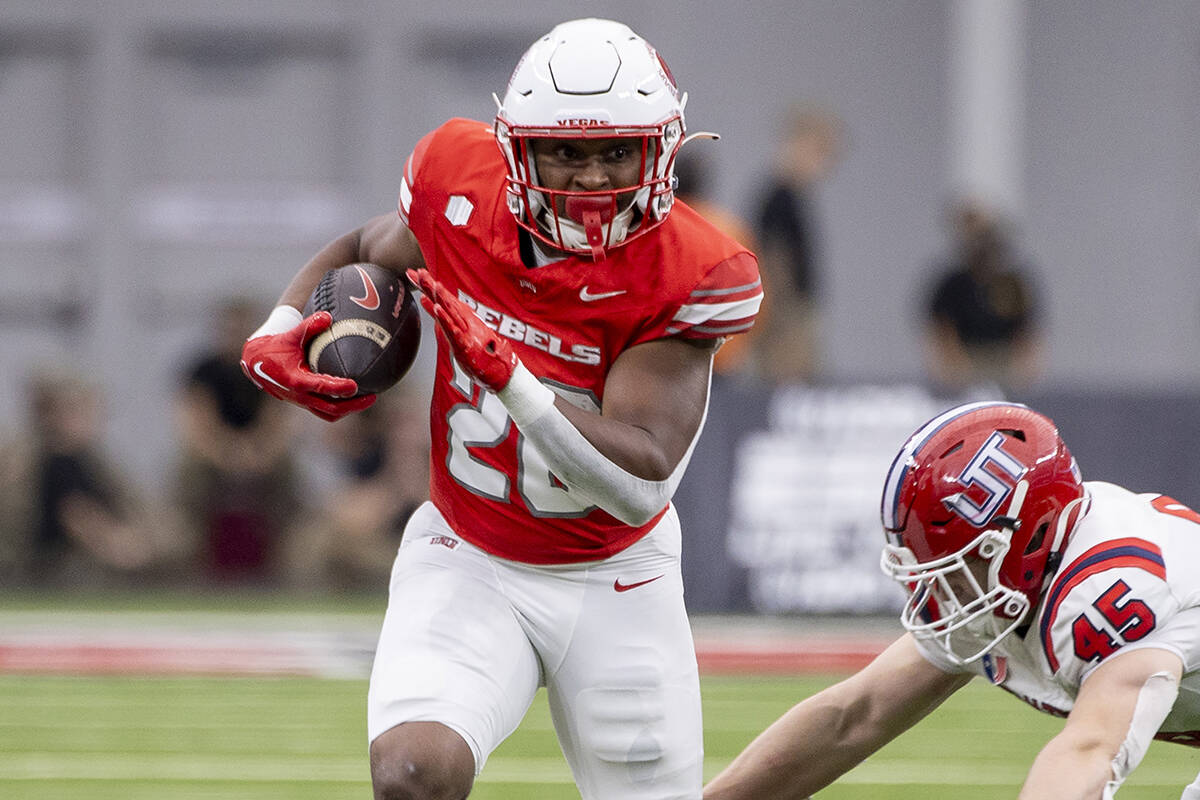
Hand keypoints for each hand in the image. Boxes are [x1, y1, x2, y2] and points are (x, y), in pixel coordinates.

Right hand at [240, 310, 376, 421]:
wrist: (255, 363)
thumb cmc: (275, 346)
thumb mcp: (290, 335)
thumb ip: (309, 326)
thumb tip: (327, 316)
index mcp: (295, 380)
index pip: (321, 387)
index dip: (338, 388)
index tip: (355, 385)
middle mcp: (299, 396)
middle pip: (330, 407)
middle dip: (352, 405)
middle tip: (372, 396)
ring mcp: (302, 402)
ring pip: (328, 413)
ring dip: (348, 410)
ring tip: (368, 400)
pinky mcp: (304, 403)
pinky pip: (324, 411)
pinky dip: (340, 408)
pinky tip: (354, 399)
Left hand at [408, 268, 517, 390]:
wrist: (501, 370)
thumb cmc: (481, 351)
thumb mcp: (455, 329)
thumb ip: (438, 314)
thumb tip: (424, 300)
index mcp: (460, 316)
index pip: (440, 297)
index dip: (427, 285)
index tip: (414, 273)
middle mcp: (463, 320)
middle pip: (444, 300)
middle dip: (431, 285)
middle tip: (419, 272)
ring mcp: (465, 331)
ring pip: (451, 311)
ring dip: (441, 297)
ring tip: (432, 284)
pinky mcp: (466, 344)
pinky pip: (454, 330)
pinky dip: (445, 319)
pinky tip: (438, 310)